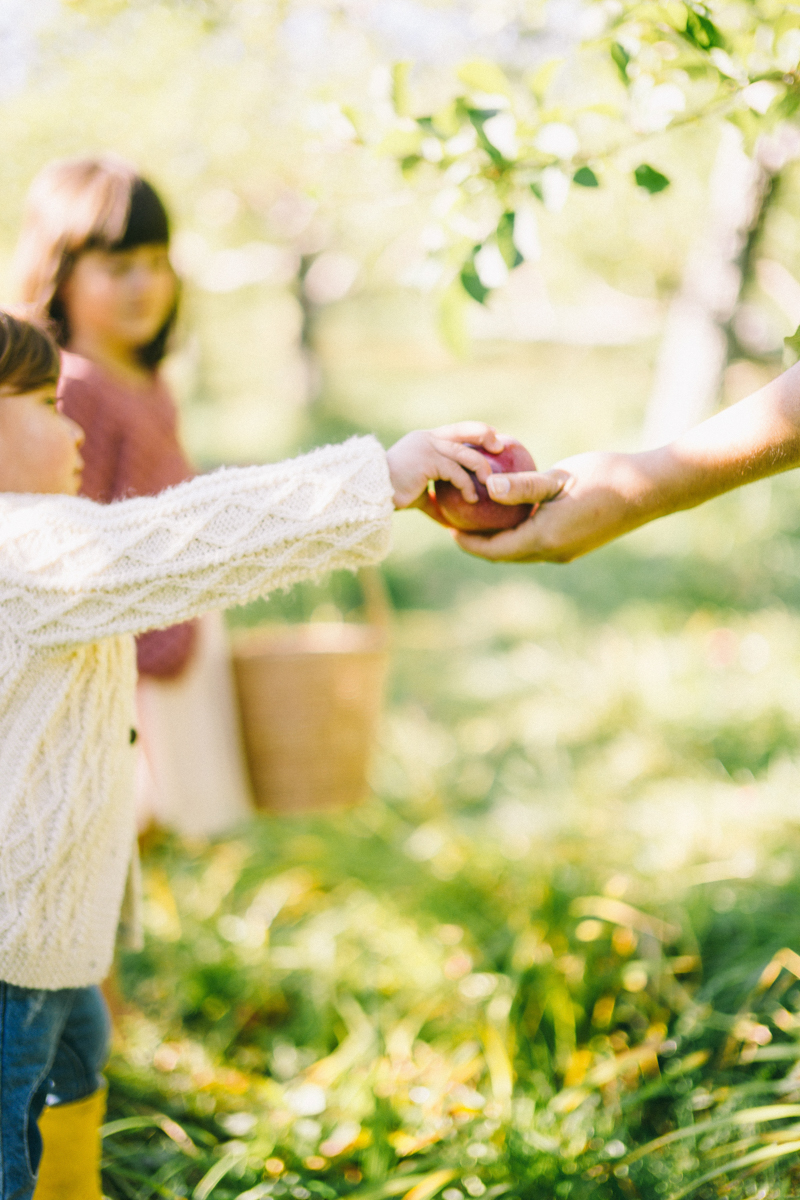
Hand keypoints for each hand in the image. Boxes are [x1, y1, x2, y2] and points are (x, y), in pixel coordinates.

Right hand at [387, 423, 504, 510]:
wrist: (371, 493)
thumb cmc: (390, 495)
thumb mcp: (416, 493)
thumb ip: (432, 498)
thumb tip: (448, 518)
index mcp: (424, 440)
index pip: (454, 430)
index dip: (474, 432)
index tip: (492, 440)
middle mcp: (427, 439)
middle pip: (462, 430)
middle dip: (484, 435)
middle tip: (500, 447)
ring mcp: (427, 447)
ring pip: (463, 453)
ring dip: (481, 468)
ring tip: (490, 482)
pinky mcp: (428, 461)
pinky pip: (455, 472)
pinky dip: (467, 486)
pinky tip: (472, 499)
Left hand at [456, 451, 657, 561]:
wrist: (650, 490)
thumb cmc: (606, 477)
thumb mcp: (558, 478)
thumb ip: (521, 486)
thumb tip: (486, 487)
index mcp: (544, 539)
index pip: (494, 550)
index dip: (468, 543)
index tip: (447, 529)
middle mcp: (553, 552)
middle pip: (505, 554)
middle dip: (479, 543)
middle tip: (456, 524)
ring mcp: (567, 551)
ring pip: (523, 550)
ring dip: (500, 539)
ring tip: (480, 519)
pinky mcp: (577, 543)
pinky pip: (539, 543)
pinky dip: (520, 533)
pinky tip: (515, 513)